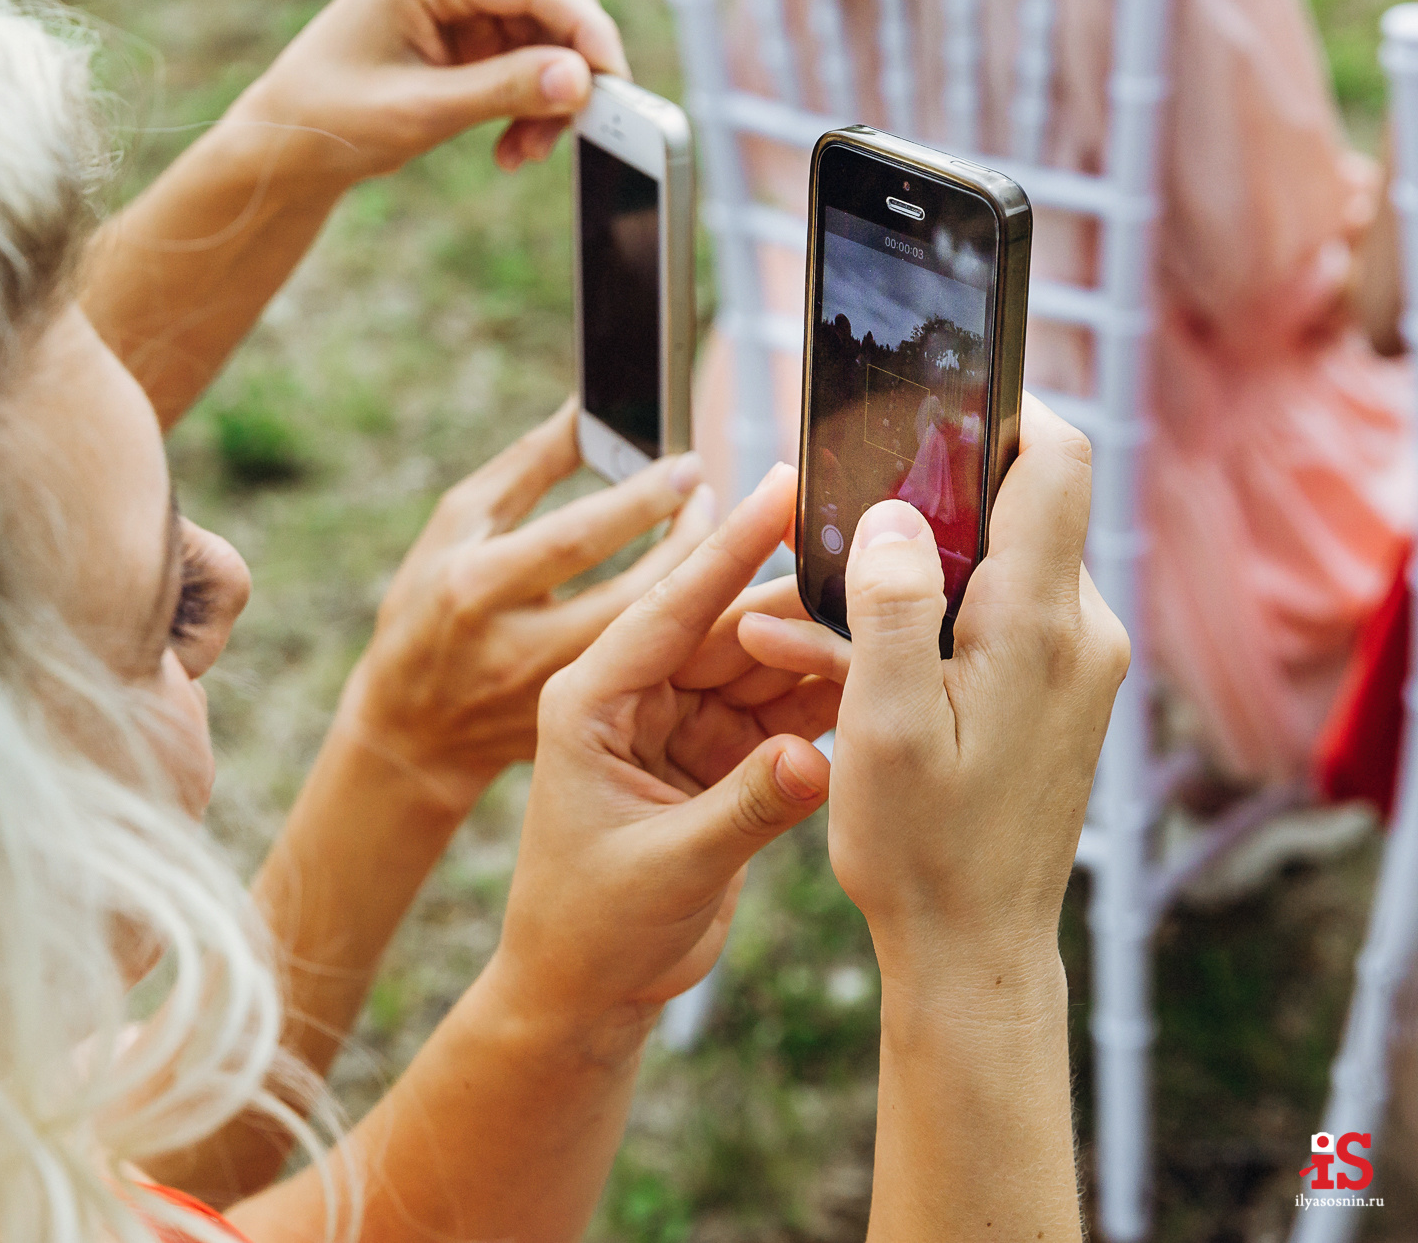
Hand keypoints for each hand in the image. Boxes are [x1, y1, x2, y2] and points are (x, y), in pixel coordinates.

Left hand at [228, 0, 627, 184]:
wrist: (289, 136)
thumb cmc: (333, 117)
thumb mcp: (423, 112)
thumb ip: (505, 92)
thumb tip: (581, 81)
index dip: (589, 33)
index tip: (614, 89)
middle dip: (570, 67)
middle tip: (566, 134)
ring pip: (550, 24)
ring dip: (551, 90)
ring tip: (523, 152)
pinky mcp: (467, 10)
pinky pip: (528, 44)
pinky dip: (530, 92)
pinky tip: (511, 139)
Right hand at [342, 402, 713, 815]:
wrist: (412, 725)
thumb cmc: (430, 603)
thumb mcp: (458, 525)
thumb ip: (530, 465)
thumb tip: (595, 406)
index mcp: (476, 586)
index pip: (576, 538)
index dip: (641, 500)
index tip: (688, 465)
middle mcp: (516, 647)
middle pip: (631, 595)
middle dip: (691, 543)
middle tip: (715, 500)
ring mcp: (551, 697)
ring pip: (651, 641)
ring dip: (699, 587)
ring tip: (715, 539)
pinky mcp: (578, 727)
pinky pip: (650, 676)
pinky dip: (686, 634)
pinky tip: (707, 597)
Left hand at [488, 464, 841, 1029]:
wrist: (585, 991)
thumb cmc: (591, 930)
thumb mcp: (667, 868)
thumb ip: (744, 810)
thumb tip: (816, 757)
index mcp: (589, 701)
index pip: (667, 608)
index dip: (727, 548)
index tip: (781, 489)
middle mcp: (632, 698)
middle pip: (726, 628)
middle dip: (797, 604)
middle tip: (880, 562)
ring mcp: (677, 724)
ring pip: (760, 666)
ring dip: (819, 655)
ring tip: (896, 623)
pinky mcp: (715, 757)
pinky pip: (777, 713)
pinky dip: (822, 706)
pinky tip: (878, 686)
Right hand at [738, 396, 1129, 982]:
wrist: (975, 950)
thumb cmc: (924, 847)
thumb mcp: (884, 722)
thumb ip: (891, 604)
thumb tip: (890, 513)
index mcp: (1040, 624)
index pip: (1056, 462)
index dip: (1000, 412)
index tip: (930, 402)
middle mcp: (1076, 632)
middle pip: (1008, 513)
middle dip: (910, 516)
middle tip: (817, 541)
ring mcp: (1070, 665)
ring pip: (985, 572)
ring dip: (898, 582)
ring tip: (793, 619)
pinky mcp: (1053, 694)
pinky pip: (986, 624)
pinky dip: (919, 628)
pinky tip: (835, 660)